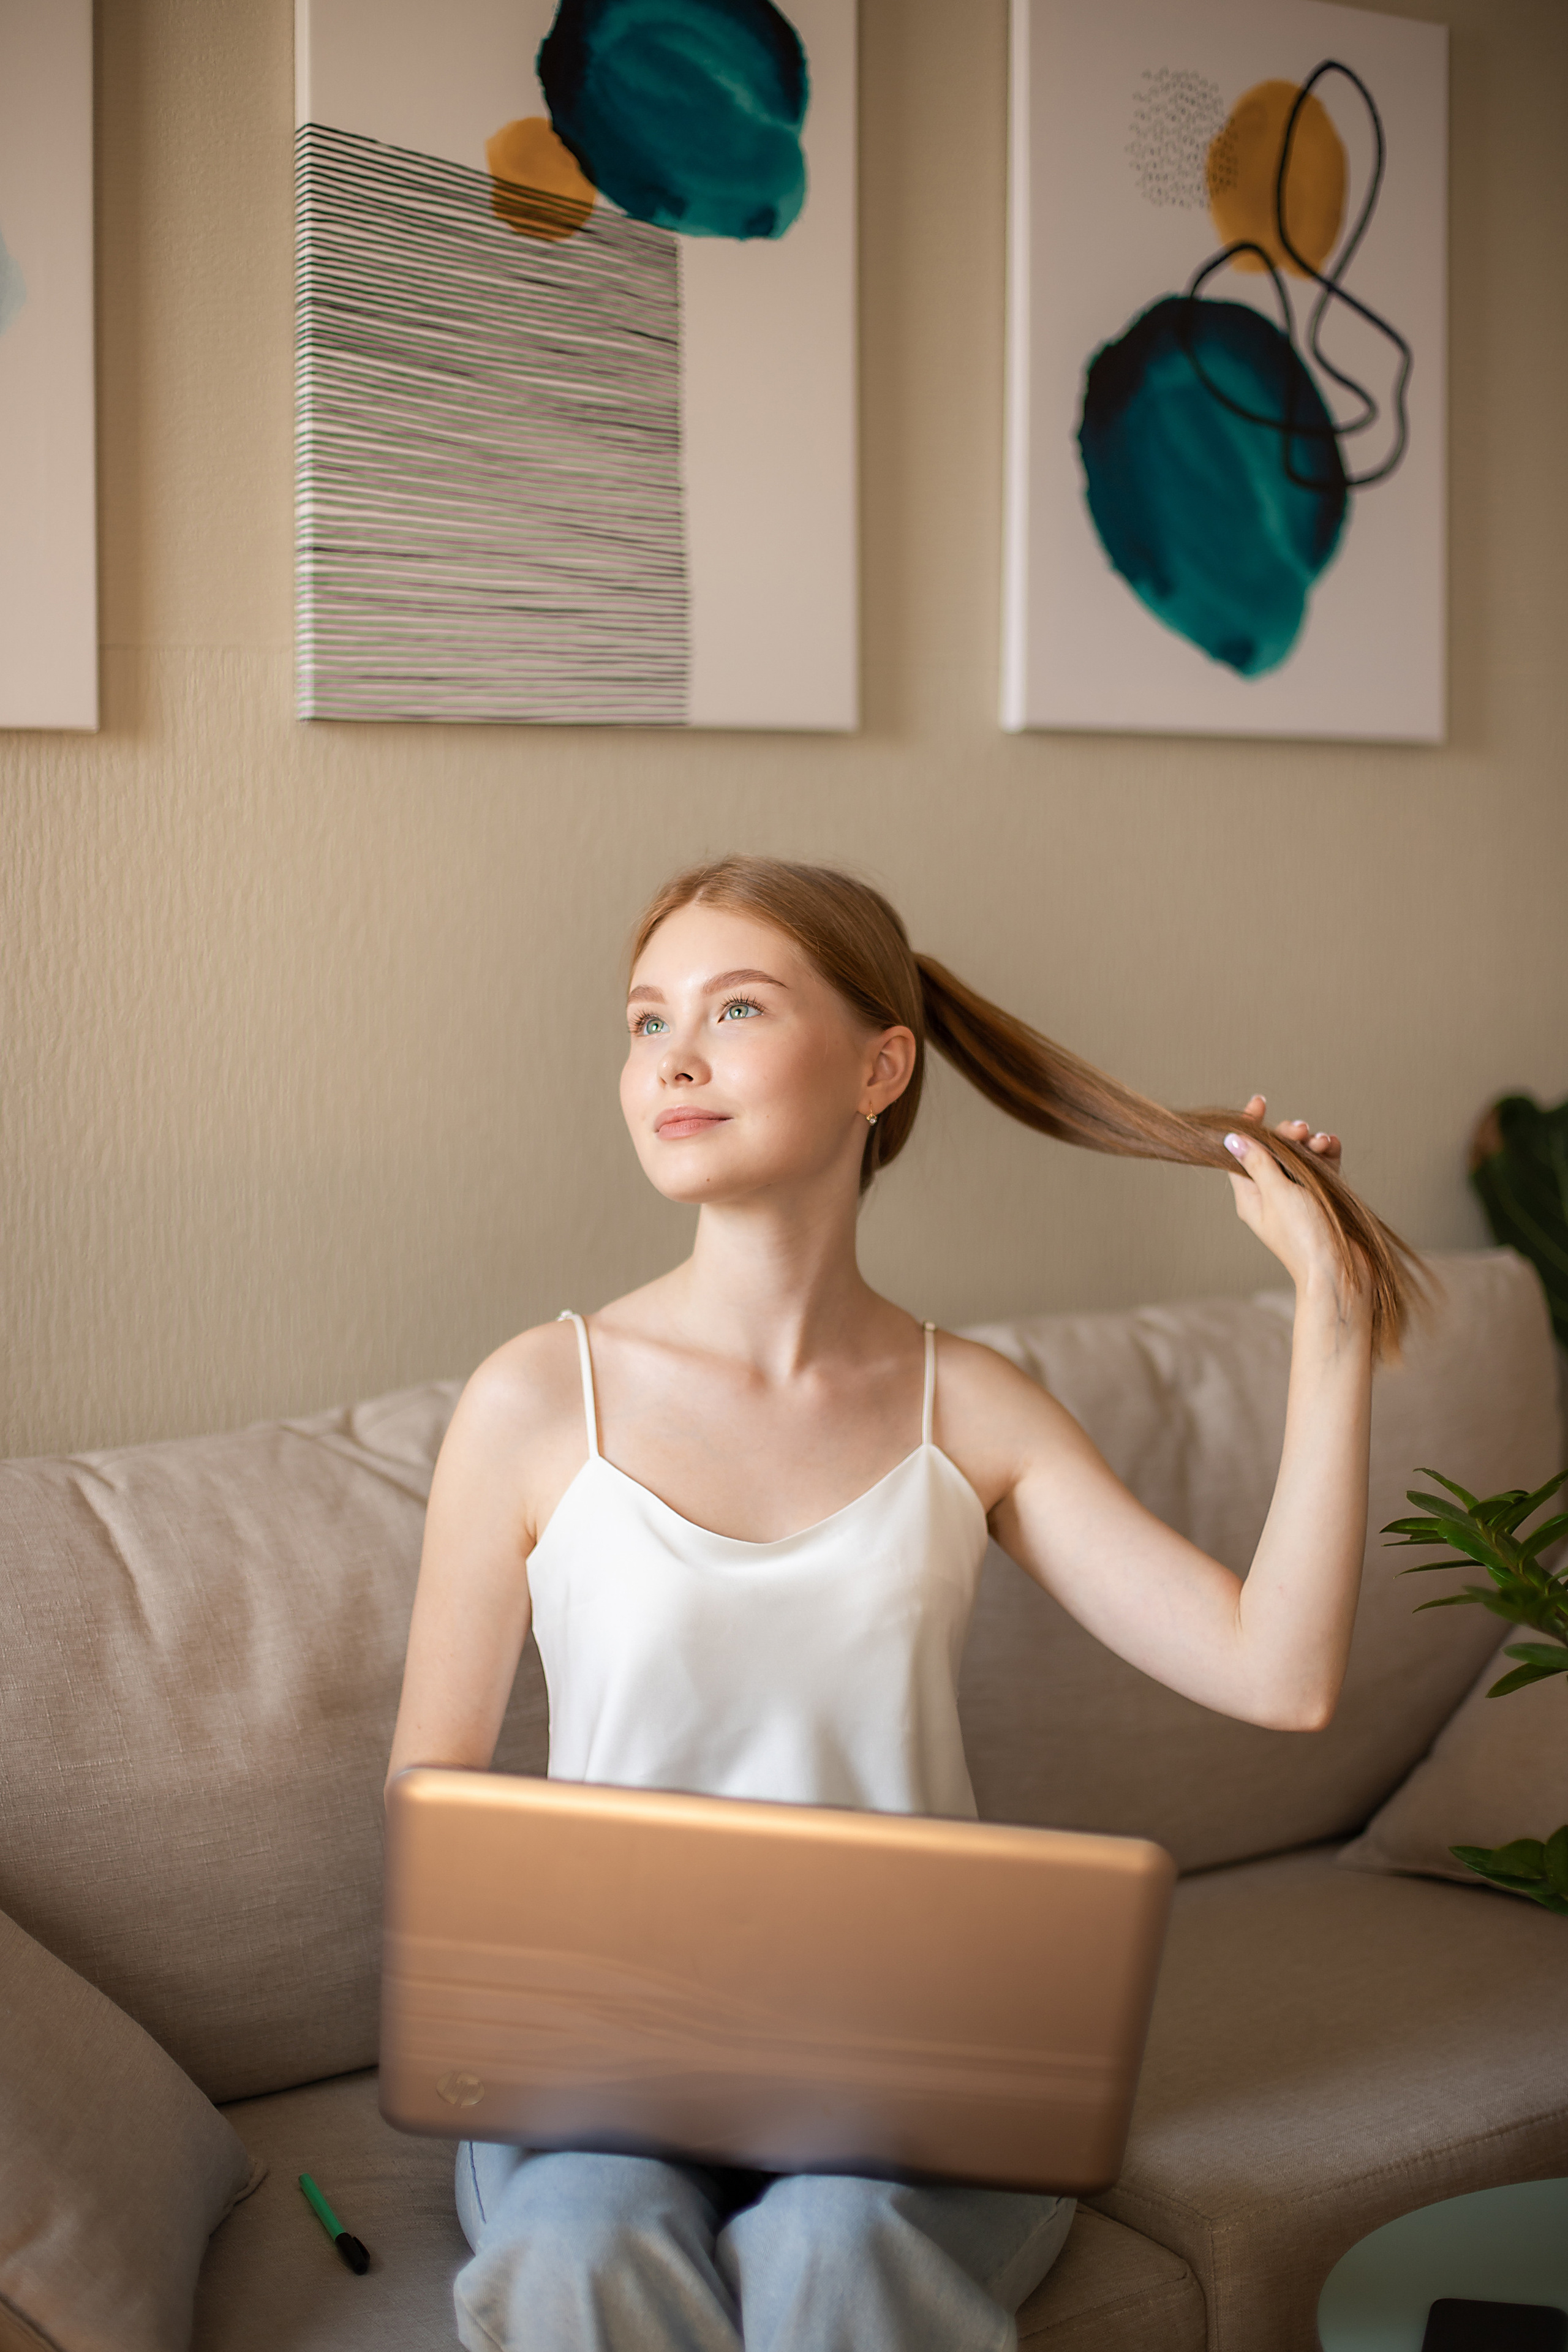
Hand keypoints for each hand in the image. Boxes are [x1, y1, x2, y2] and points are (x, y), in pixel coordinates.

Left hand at [1224, 1095, 1365, 1310]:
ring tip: (1321, 1142)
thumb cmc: (1304, 1237)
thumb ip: (1258, 1163)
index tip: (1259, 1103)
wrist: (1341, 1272)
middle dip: (1287, 1134)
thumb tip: (1230, 1139)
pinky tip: (1333, 1145)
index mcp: (1251, 1196)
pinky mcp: (1323, 1198)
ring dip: (1310, 1142)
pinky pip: (1323, 1166)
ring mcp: (1298, 1196)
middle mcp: (1272, 1194)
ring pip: (1300, 1156)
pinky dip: (1328, 1153)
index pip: (1242, 1153)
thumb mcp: (1277, 1194)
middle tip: (1301, 1130)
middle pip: (1274, 1150)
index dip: (1249, 1127)